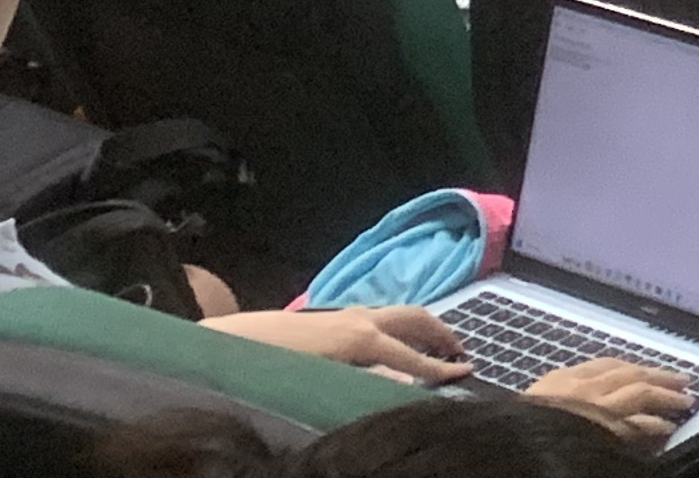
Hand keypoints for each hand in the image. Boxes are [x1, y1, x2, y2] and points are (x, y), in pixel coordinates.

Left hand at [211, 305, 470, 382]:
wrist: (231, 344)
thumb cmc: (278, 367)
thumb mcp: (328, 382)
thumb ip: (370, 383)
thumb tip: (408, 385)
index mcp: (364, 337)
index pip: (414, 358)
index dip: (442, 369)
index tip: (467, 375)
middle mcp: (362, 319)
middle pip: (415, 320)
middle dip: (441, 333)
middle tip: (460, 352)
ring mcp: (347, 314)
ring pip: (397, 315)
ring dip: (421, 328)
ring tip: (433, 347)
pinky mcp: (332, 318)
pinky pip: (380, 318)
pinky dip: (398, 329)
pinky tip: (391, 345)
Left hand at [527, 356, 698, 442]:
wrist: (495, 446)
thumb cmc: (539, 450)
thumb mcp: (587, 448)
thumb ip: (621, 435)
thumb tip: (654, 428)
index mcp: (593, 414)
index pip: (639, 404)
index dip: (662, 411)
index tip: (679, 420)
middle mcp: (586, 392)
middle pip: (635, 382)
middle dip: (664, 386)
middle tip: (688, 392)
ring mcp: (570, 381)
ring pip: (619, 367)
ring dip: (647, 370)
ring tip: (668, 375)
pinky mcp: (554, 376)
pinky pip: (595, 362)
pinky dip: (618, 364)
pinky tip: (627, 367)